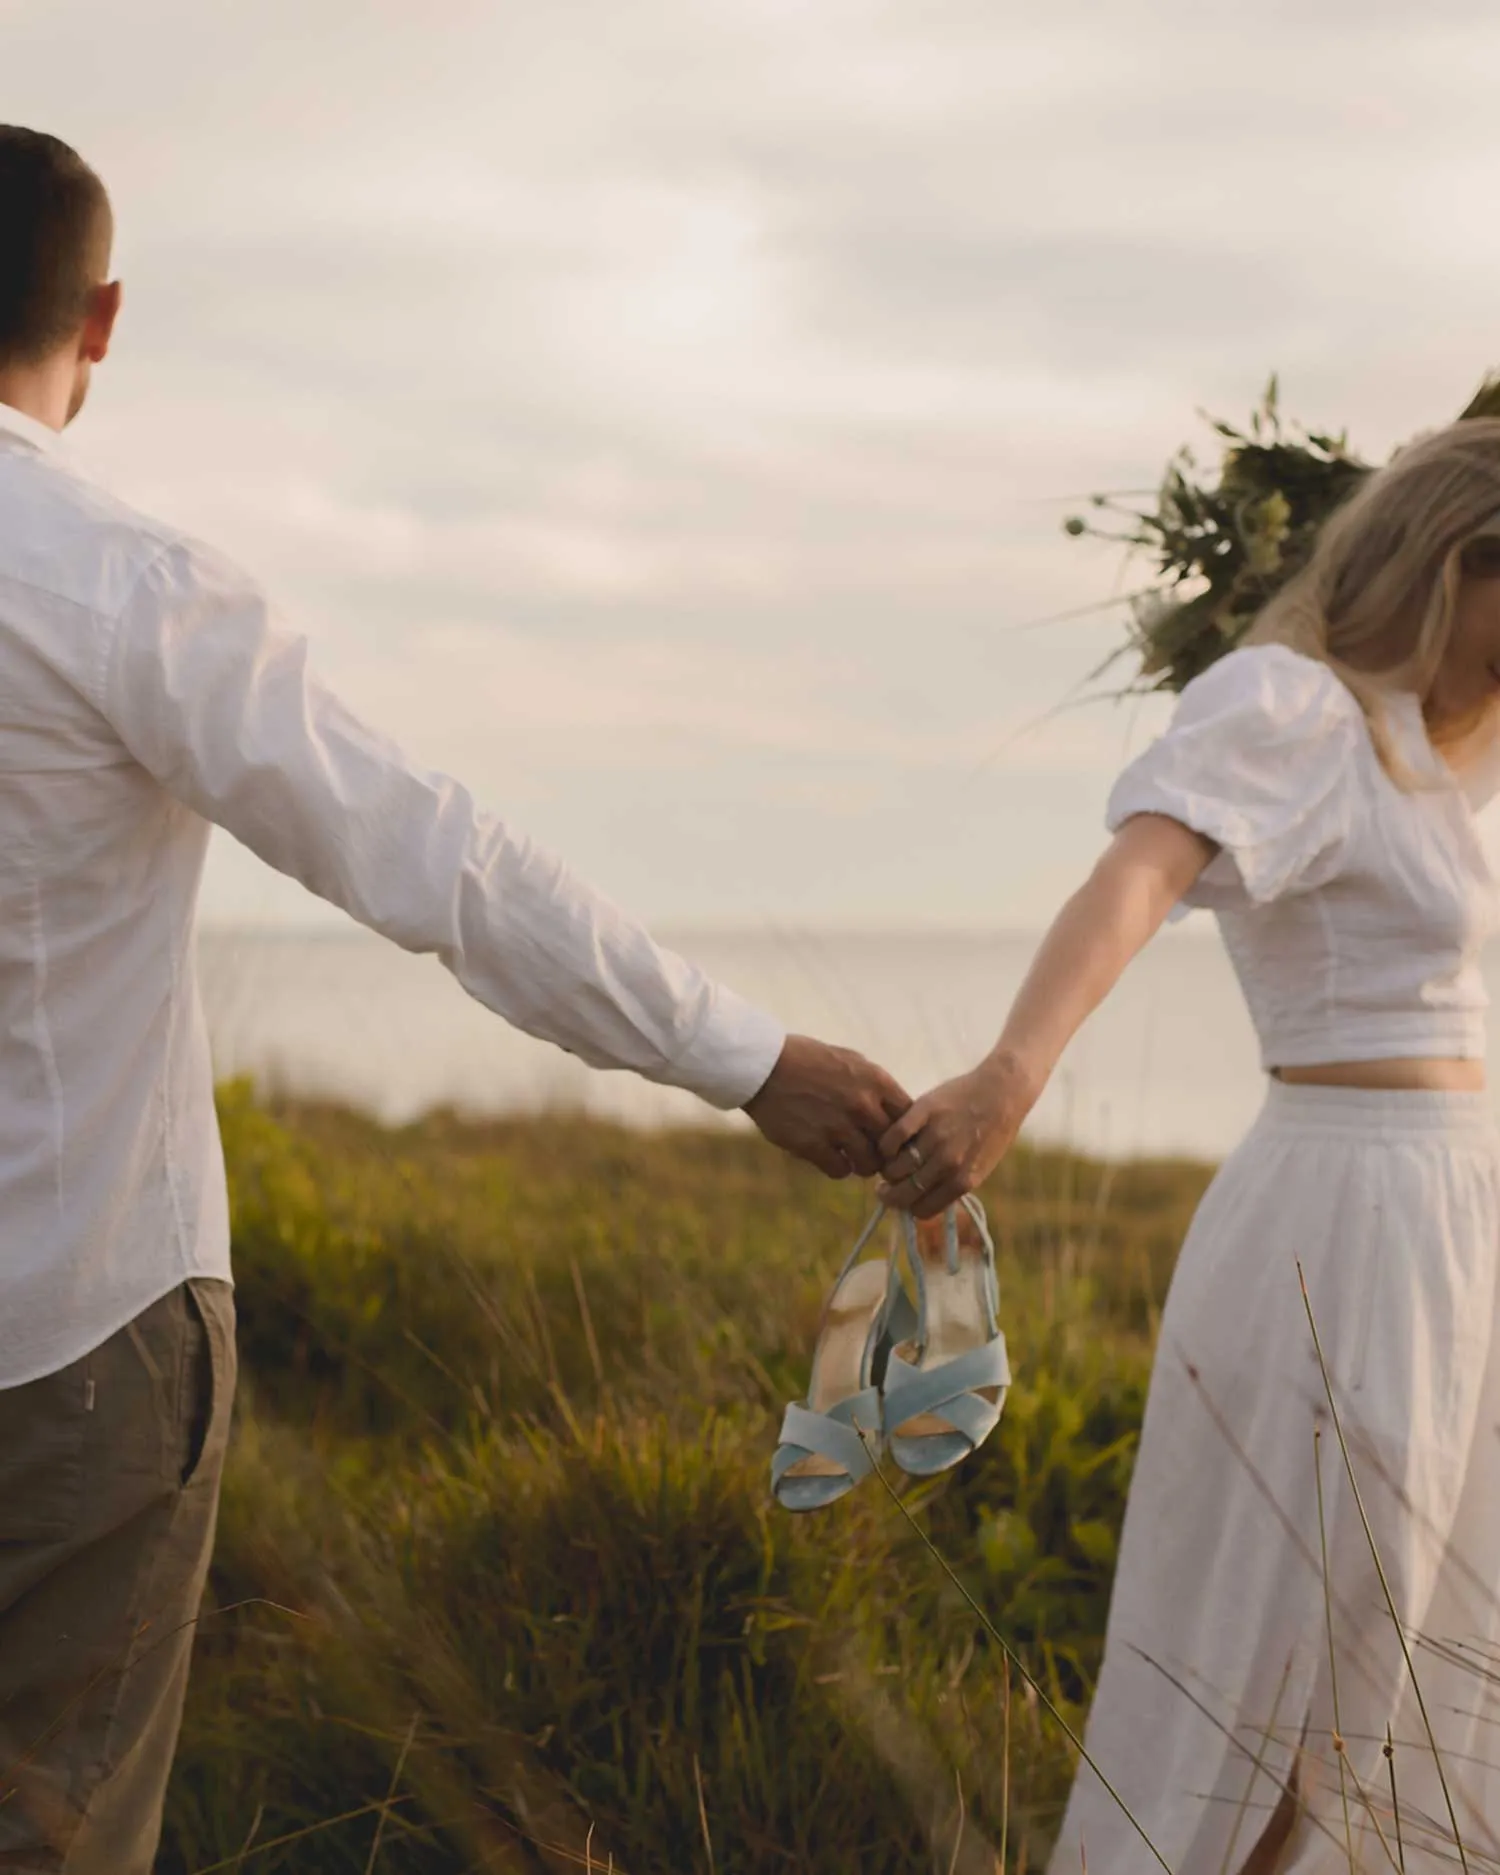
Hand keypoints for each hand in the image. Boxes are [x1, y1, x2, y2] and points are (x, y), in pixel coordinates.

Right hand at [743, 1034, 909, 1178]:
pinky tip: (829, 1156)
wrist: (763, 1065)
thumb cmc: (807, 1059)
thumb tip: (896, 1111)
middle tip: (873, 1154)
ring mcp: (839, 1126)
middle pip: (893, 1146)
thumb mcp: (850, 1061)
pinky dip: (837, 1167)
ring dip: (861, 1164)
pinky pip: (840, 1171)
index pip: (910, 1118)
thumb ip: (875, 1085)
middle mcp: (862, 1105)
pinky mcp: (814, 1144)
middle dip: (884, 1153)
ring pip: (869, 1165)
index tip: (892, 1137)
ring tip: (850, 1156)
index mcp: (876, 1081)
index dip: (904, 1132)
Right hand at [875, 1050, 1038, 1216]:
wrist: (1002, 1093)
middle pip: (904, 1192)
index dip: (906, 1206)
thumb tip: (919, 1199)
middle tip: (883, 1188)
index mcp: (964, 1180)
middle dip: (889, 1194)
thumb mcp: (979, 1167)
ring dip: (888, 1169)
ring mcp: (936, 1136)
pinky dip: (886, 1145)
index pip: (922, 1209)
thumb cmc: (992, 1133)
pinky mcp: (924, 1111)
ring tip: (890, 1163)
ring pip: (895, 1167)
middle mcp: (949, 1162)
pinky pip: (893, 1137)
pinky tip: (890, 1144)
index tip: (900, 1198)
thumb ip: (953, 1185)